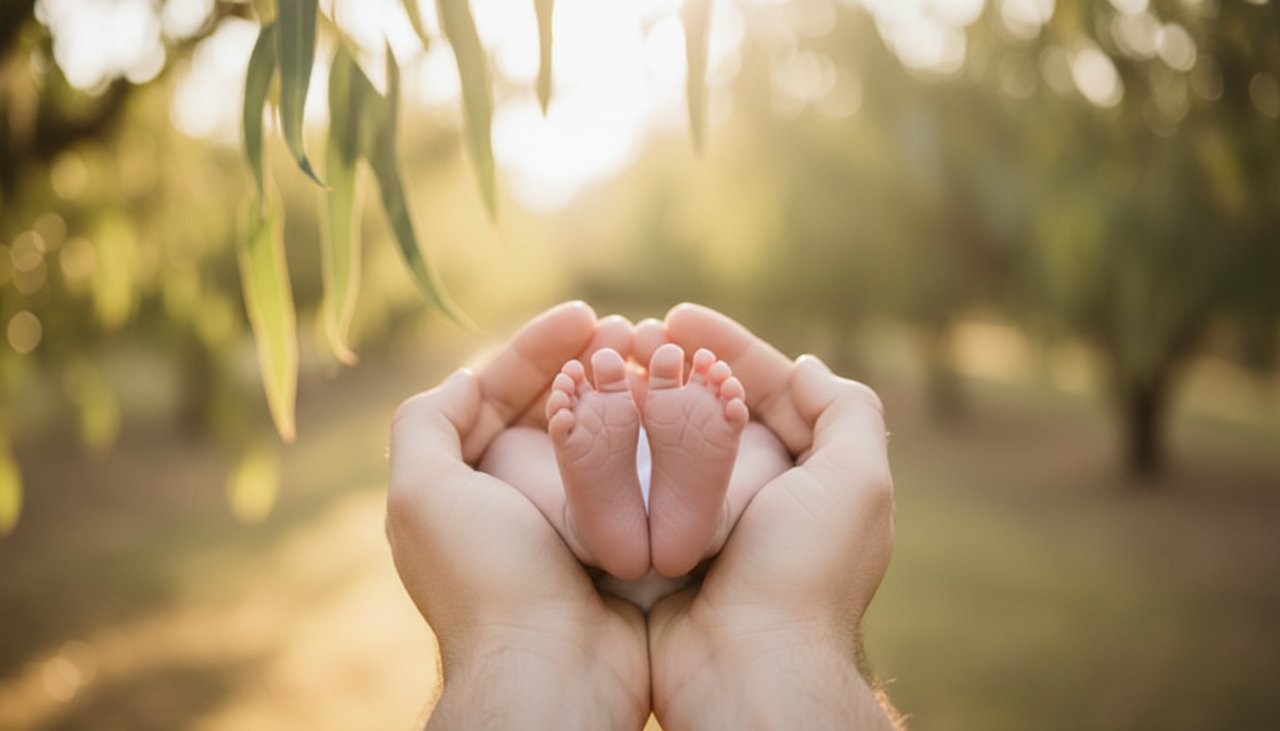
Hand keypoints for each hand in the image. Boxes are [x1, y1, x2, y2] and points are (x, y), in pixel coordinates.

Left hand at [386, 302, 649, 729]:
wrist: (551, 668)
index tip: (585, 314)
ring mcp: (561, 519)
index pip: (493, 390)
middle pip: (546, 406)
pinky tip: (677, 408)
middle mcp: (508, 496)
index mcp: (461, 480)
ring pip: (592, 434)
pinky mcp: (610, 541)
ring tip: (656, 358)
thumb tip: (463, 380)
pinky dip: (648, 437)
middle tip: (630, 330)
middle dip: (584, 361)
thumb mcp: (424, 493)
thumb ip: (425, 424)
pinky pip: (628, 474)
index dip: (535, 346)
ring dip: (621, 392)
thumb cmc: (486, 578)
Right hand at [637, 304, 898, 729]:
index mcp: (809, 473)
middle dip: (678, 363)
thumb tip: (806, 366)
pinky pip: (639, 483)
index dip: (730, 345)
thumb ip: (845, 412)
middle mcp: (761, 492)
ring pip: (673, 440)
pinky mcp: (664, 545)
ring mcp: (710, 520)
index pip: (771, 387)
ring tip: (605, 363)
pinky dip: (618, 447)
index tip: (679, 314)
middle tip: (632, 334)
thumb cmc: (801, 571)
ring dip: (643, 397)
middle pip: (718, 406)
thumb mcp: (855, 481)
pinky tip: (588, 414)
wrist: (745, 666)